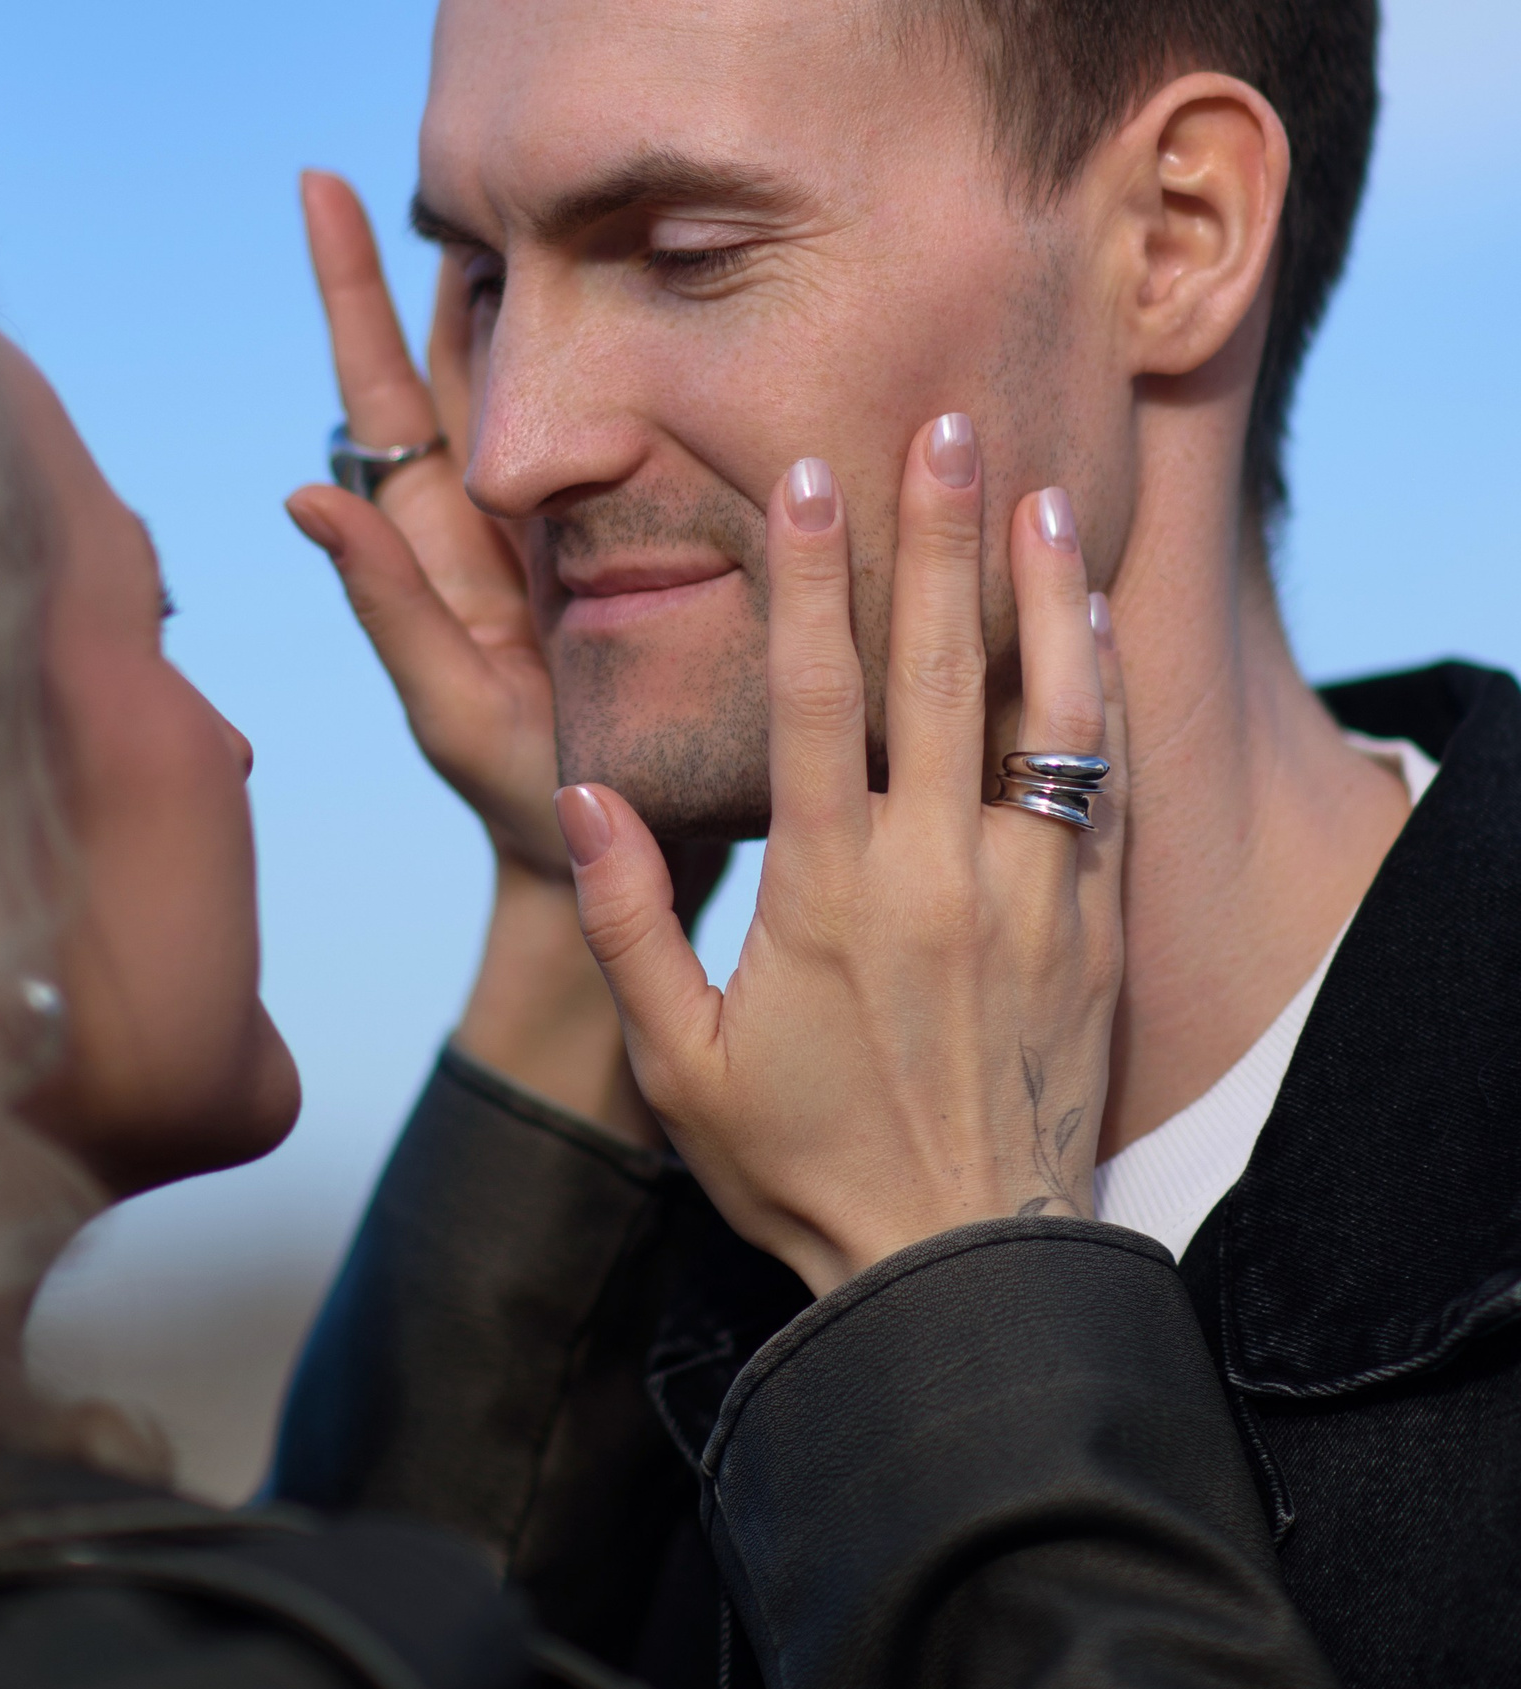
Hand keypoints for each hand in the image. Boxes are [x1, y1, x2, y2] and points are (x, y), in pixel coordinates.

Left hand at [286, 173, 566, 875]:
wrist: (630, 860)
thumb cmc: (528, 801)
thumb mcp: (450, 706)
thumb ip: (386, 605)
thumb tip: (300, 493)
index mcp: (435, 543)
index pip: (381, 395)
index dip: (351, 294)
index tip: (318, 184)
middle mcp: (490, 515)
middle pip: (454, 359)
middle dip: (442, 254)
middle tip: (453, 139)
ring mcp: (560, 520)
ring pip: (534, 377)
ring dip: (526, 284)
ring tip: (528, 182)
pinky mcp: (635, 535)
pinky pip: (617, 423)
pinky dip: (609, 351)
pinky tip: (632, 285)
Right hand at [555, 420, 1127, 1296]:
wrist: (959, 1266)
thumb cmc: (801, 1169)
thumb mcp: (680, 1064)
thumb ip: (629, 924)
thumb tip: (586, 794)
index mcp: (827, 892)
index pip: (814, 696)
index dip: (811, 576)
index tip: (812, 475)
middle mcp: (936, 874)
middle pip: (938, 669)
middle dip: (937, 535)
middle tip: (945, 423)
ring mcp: (1028, 898)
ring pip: (1041, 712)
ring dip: (1036, 593)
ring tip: (1038, 490)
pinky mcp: (1091, 932)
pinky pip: (1101, 790)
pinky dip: (1094, 697)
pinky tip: (1089, 627)